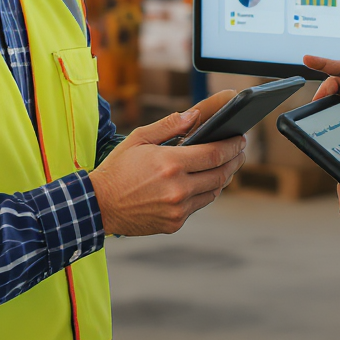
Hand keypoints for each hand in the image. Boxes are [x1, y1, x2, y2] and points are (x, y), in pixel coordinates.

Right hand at [90, 90, 245, 235]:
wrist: (98, 205)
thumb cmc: (117, 169)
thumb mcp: (139, 138)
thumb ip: (169, 125)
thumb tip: (194, 116)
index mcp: (170, 164)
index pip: (214, 154)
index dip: (232, 145)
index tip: (240, 138)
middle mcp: (177, 188)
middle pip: (220, 174)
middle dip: (235, 160)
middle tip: (240, 150)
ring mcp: (177, 209)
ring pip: (213, 191)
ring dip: (223, 177)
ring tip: (226, 164)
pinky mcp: (174, 223)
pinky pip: (198, 206)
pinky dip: (205, 192)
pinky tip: (204, 182)